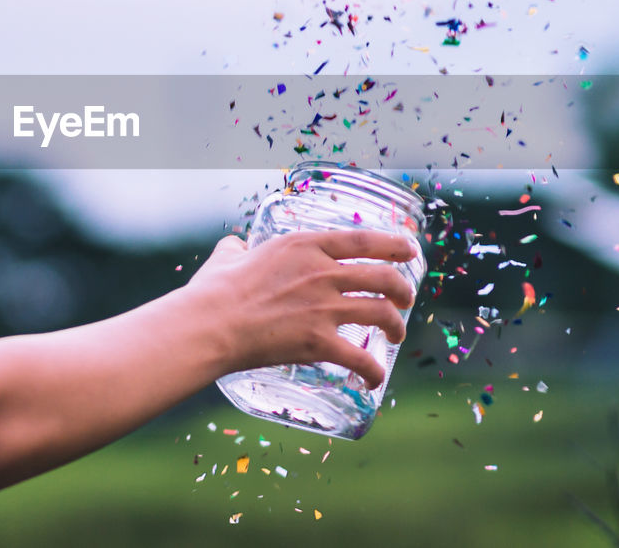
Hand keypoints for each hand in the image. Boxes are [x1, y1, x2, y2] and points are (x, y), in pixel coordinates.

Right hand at [186, 230, 418, 389]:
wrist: (209, 325)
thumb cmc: (214, 291)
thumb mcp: (227, 256)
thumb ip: (237, 248)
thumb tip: (234, 246)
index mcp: (304, 245)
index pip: (364, 240)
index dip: (394, 245)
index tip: (408, 250)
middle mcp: (322, 273)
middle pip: (383, 277)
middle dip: (402, 288)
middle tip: (405, 298)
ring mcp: (324, 308)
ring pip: (381, 313)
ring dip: (396, 325)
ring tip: (396, 334)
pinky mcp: (319, 342)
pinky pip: (361, 359)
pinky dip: (374, 371)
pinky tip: (374, 379)